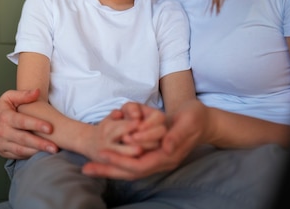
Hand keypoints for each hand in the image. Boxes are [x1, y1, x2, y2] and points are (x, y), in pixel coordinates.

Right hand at [0, 89, 58, 158]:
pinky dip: (30, 155)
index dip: (36, 125)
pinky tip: (42, 154)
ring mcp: (1, 143)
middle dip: (40, 143)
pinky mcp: (3, 152)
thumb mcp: (9, 97)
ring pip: (20, 150)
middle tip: (55, 147)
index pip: (22, 122)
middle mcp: (1, 132)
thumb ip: (24, 95)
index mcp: (4, 117)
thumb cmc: (2, 108)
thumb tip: (37, 92)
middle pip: (23, 139)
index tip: (50, 128)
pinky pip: (18, 155)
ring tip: (51, 151)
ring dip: (37, 151)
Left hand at [82, 100, 207, 179]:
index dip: (120, 161)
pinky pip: (131, 162)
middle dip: (108, 171)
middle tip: (86, 169)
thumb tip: (166, 148)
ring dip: (109, 169)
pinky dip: (116, 163)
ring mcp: (156, 158)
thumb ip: (178, 135)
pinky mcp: (152, 153)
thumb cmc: (196, 117)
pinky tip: (103, 161)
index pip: (140, 164)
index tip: (102, 155)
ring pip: (129, 169)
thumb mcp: (189, 122)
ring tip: (88, 167)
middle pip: (130, 172)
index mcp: (168, 156)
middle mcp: (161, 161)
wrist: (203, 120)